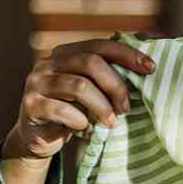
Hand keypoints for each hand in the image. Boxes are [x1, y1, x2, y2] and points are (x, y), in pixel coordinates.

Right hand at [2, 38, 154, 165]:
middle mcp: (49, 62)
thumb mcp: (91, 93)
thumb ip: (106, 80)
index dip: (127, 54)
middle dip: (115, 85)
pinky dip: (79, 120)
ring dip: (102, 106)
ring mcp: (37, 81)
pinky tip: (83, 127)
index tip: (151, 68)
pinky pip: (61, 109)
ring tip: (111, 123)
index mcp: (66, 53)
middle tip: (126, 108)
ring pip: (79, 86)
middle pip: (90, 62)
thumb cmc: (72, 113)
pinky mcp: (31, 104)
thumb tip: (145, 70)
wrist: (38, 138)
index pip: (100, 45)